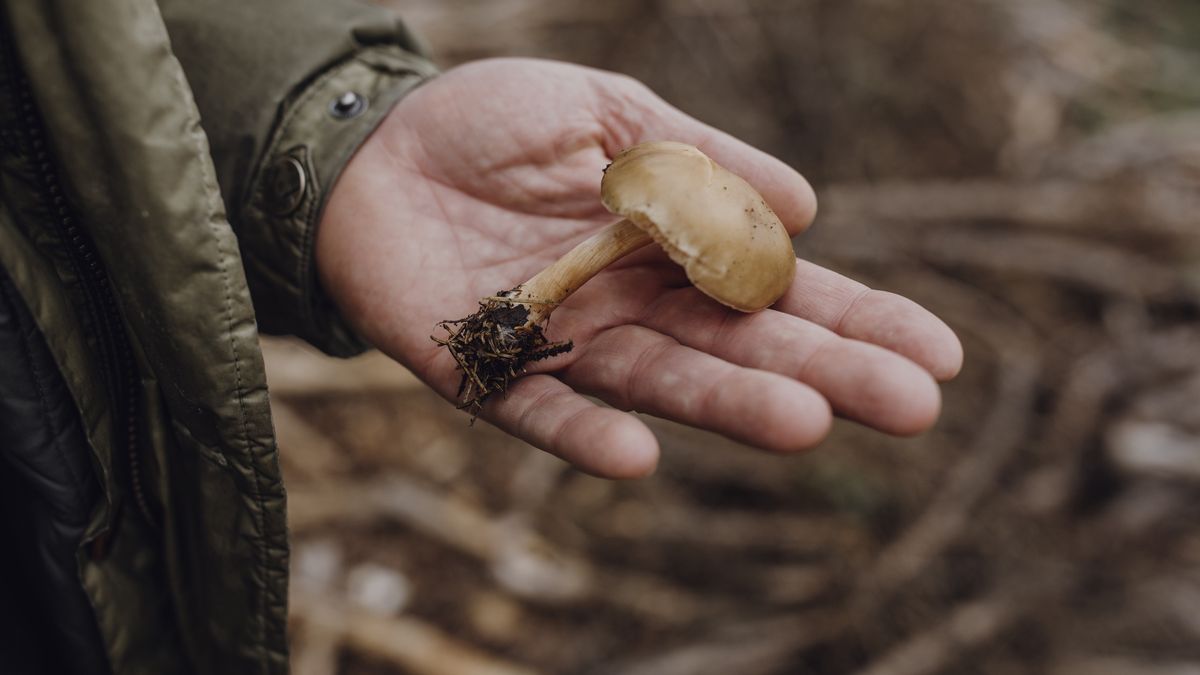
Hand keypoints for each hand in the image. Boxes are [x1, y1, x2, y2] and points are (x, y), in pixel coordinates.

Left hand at [317, 58, 962, 477]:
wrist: (372, 143)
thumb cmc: (492, 121)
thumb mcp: (611, 112)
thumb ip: (700, 159)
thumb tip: (807, 208)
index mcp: (675, 249)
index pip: (783, 292)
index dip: (859, 321)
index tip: (939, 354)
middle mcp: (637, 306)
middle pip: (742, 348)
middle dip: (828, 373)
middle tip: (915, 407)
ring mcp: (569, 340)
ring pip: (662, 383)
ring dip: (730, 406)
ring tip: (808, 423)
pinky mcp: (490, 365)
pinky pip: (541, 408)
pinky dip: (585, 434)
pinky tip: (638, 456)